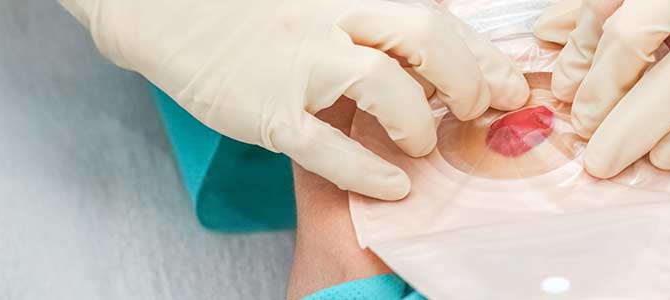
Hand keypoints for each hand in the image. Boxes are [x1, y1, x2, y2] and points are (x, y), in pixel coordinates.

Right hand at [59, 0, 528, 199]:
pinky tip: (393, 184)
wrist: (161, 9)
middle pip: (426, 40)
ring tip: (422, 143)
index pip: (436, 18)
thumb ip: (374, 16)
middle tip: (476, 109)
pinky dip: (371, 172)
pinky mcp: (268, 110)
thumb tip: (443, 48)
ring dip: (420, 122)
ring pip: (387, 88)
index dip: (481, 54)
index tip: (508, 80)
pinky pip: (332, 149)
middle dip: (466, 79)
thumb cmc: (248, 5)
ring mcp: (300, 64)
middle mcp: (330, 17)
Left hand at [534, 0, 669, 177]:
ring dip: (635, 126)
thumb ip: (611, 1)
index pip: (607, 10)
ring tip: (608, 158)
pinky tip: (666, 156)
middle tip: (582, 133)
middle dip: (597, 94)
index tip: (568, 93)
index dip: (579, 56)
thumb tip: (548, 31)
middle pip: (632, 39)